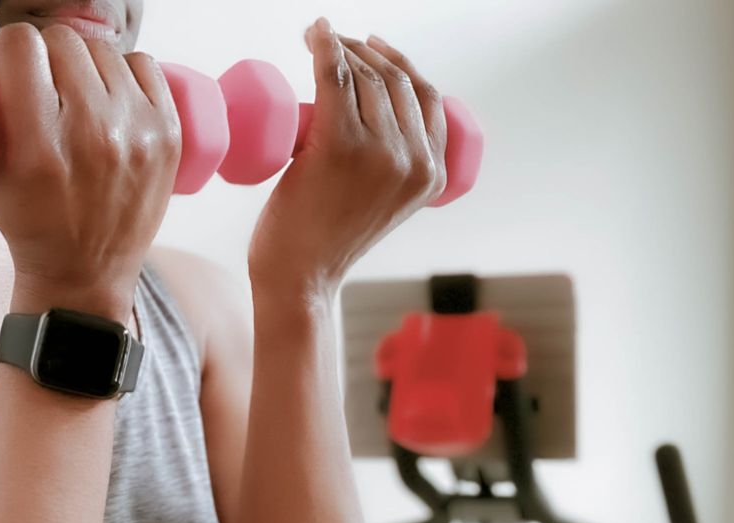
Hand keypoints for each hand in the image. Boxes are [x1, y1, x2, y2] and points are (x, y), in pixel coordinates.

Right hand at [0, 8, 181, 317]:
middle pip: (62, 40)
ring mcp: (138, 134)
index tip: (6, 77)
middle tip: (39, 88)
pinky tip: (108, 98)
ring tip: (71, 97)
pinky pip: (144, 64)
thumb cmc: (22, 215)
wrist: (84, 272)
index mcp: (38, 146)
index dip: (5, 53)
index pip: (20, 45)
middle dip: (42, 56)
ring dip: (81, 63)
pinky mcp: (168, 135)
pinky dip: (123, 73)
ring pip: (102, 48)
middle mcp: (93, 136)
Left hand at [247, 18, 447, 300]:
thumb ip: (393, 169)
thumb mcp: (383, 203)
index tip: (372, 47)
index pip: (427, 98)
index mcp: (433, 176)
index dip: (400, 63)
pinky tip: (315, 33)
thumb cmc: (328, 239)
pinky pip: (334, 79)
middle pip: (394, 81)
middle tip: (334, 41)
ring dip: (340, 47)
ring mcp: (379, 153)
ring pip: (363, 79)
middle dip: (364, 50)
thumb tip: (376, 117)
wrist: (299, 277)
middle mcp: (415, 162)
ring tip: (317, 40)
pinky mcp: (338, 147)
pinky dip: (324, 47)